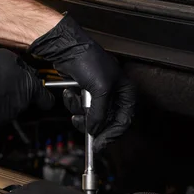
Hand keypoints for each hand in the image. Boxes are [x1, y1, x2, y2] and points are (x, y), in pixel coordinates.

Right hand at [0, 49, 53, 130]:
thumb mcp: (7, 57)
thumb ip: (21, 66)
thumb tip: (25, 70)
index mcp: (29, 88)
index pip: (46, 99)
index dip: (45, 97)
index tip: (43, 97)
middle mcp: (21, 104)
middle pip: (26, 102)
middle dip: (18, 94)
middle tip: (4, 84)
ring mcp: (8, 116)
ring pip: (11, 111)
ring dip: (3, 103)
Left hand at [28, 14, 134, 151]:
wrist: (66, 48)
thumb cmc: (88, 60)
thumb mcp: (100, 89)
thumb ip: (100, 113)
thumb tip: (95, 130)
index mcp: (126, 92)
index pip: (123, 121)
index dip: (111, 135)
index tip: (99, 145)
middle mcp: (115, 94)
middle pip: (107, 122)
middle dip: (92, 124)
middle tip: (83, 129)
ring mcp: (99, 94)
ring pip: (91, 117)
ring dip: (79, 111)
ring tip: (73, 100)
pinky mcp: (85, 92)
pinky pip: (80, 108)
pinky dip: (72, 103)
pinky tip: (69, 93)